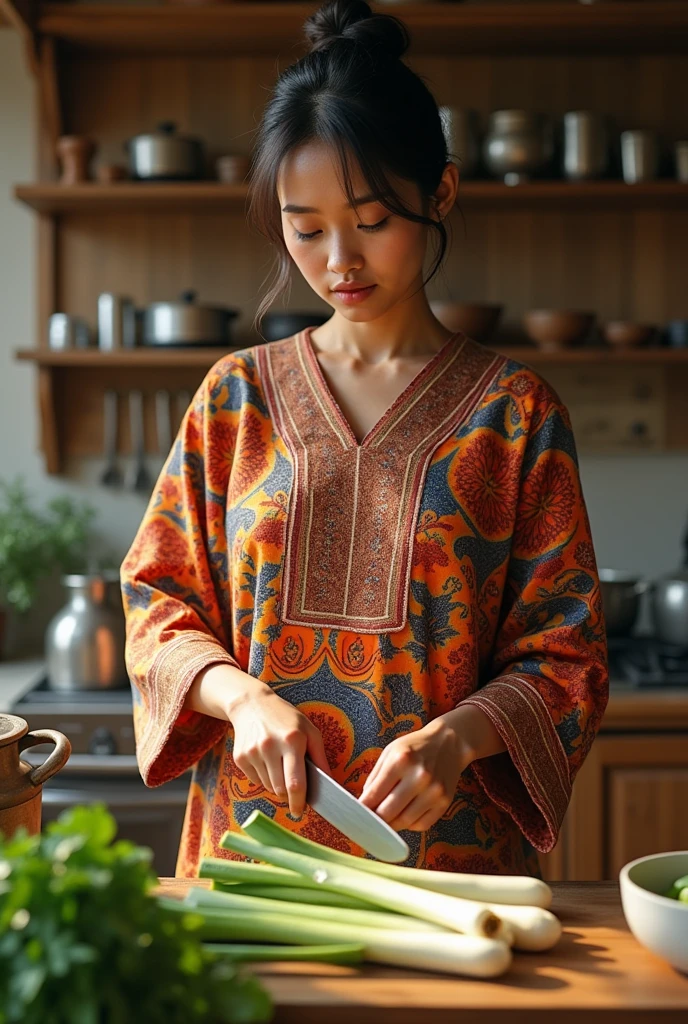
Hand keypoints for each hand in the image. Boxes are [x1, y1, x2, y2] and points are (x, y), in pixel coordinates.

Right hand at [229, 686, 331, 818]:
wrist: (251, 705)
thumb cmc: (286, 718)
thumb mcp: (310, 731)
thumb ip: (320, 758)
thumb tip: (328, 782)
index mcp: (291, 741)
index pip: (295, 783)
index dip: (298, 802)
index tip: (300, 812)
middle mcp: (269, 747)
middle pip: (280, 789)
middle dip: (289, 795)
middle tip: (294, 786)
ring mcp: (252, 753)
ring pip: (268, 787)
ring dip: (277, 784)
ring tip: (280, 764)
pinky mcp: (240, 758)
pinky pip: (255, 780)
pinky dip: (264, 777)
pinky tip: (266, 760)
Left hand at [358, 716, 470, 832]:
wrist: (449, 743)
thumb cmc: (415, 747)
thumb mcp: (390, 753)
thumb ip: (375, 778)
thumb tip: (364, 804)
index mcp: (401, 761)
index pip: (374, 795)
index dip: (363, 808)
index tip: (356, 815)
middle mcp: (419, 777)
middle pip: (388, 813)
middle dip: (376, 819)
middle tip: (370, 819)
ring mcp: (434, 791)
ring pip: (404, 822)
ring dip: (392, 824)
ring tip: (387, 817)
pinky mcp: (445, 803)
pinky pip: (421, 825)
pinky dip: (410, 824)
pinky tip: (405, 814)